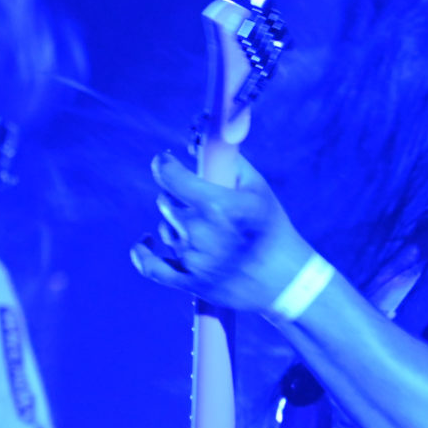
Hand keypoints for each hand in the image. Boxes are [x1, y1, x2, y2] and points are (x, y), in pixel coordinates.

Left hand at [129, 149, 318, 316]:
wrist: (285, 281)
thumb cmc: (274, 230)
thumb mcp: (258, 189)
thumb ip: (229, 162)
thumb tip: (202, 144)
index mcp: (216, 205)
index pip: (170, 176)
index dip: (163, 165)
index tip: (164, 161)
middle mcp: (199, 232)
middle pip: (167, 202)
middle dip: (178, 196)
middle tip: (198, 200)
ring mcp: (192, 259)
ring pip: (165, 229)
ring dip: (176, 223)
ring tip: (202, 228)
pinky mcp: (188, 283)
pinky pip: (151, 267)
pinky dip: (142, 253)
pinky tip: (144, 242)